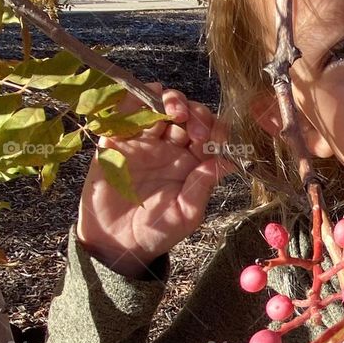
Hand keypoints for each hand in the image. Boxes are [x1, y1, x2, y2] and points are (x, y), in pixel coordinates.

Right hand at [76, 82, 237, 275]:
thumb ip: (203, 185)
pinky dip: (136, 98)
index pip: (211, 132)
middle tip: (196, 132)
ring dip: (172, 100)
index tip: (216, 139)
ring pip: (160, 104)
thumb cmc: (156, 232)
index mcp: (192, 162)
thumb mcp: (186, 214)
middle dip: (197, 114)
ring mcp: (144, 141)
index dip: (216, 129)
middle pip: (189, 112)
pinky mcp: (117, 139)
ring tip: (176, 114)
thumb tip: (228, 161)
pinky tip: (146, 104)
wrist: (115, 243)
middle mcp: (171, 147)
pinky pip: (125, 110)